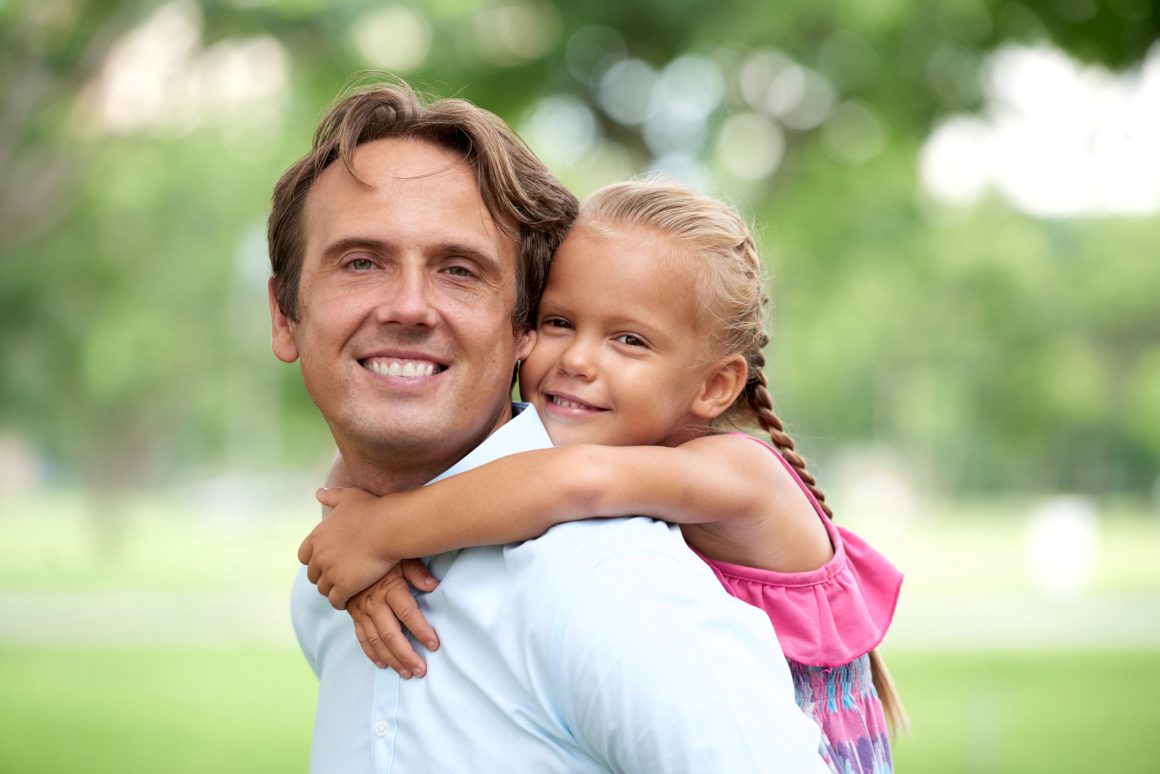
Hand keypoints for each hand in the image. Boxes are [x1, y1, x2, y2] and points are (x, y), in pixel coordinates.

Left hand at [299, 486, 397, 608]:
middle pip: (313, 574)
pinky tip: (350, 599)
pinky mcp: (344, 585)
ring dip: (332, 590)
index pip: (304, 556)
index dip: (314, 560)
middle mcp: (319, 555)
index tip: (326, 562)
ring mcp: (330, 572)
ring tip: (344, 590)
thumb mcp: (349, 496)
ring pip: (324, 589)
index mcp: (317, 536)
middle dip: (323, 577)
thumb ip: (332, 495)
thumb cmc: (373, 509)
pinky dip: (341, 602)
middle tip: (337, 578)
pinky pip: (336, 600)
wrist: (389, 527)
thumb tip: (319, 493)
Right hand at [348, 560, 440, 676]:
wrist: (350, 554)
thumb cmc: (382, 555)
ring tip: (407, 673)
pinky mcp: (355, 616)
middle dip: (407, 655)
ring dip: (392, 659)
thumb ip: (417, 571)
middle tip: (421, 670)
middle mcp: (373, 603)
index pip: (407, 614)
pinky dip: (373, 654)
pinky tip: (384, 664)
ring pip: (377, 641)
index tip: (434, 644)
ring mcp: (361, 611)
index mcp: (388, 588)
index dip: (421, 630)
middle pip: (391, 634)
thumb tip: (433, 585)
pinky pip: (363, 639)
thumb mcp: (401, 557)